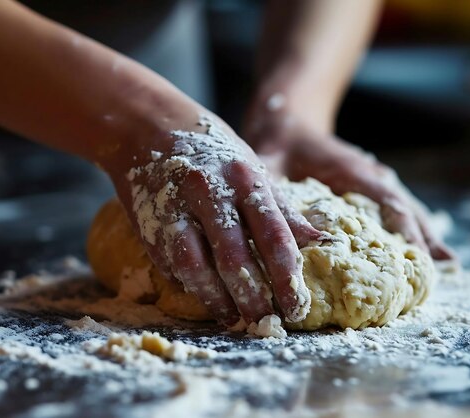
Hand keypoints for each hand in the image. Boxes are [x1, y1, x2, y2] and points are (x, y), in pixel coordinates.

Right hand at [106, 111, 321, 326]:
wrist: (150, 127)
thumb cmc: (214, 151)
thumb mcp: (254, 169)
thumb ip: (282, 208)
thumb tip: (319, 241)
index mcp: (246, 179)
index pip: (274, 236)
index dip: (287, 277)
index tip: (297, 306)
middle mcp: (212, 193)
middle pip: (235, 258)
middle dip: (253, 297)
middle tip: (266, 323)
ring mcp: (177, 208)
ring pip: (196, 265)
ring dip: (216, 299)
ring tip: (232, 318)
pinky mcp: (151, 222)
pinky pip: (171, 262)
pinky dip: (189, 284)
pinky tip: (204, 296)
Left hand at [244, 112, 454, 260]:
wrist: (289, 122)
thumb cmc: (278, 143)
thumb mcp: (267, 165)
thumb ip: (272, 194)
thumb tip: (281, 232)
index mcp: (350, 169)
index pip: (387, 200)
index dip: (404, 228)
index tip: (418, 256)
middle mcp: (368, 174)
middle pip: (406, 206)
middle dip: (424, 236)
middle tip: (446, 268)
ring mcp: (372, 180)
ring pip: (406, 208)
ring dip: (423, 233)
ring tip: (446, 265)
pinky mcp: (367, 189)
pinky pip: (396, 210)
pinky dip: (410, 228)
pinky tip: (421, 251)